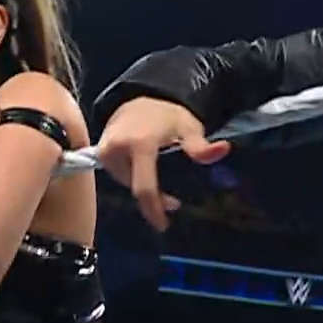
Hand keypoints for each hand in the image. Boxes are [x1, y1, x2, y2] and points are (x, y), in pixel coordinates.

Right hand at [95, 98, 230, 230]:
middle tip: (173, 202)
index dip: (154, 209)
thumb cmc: (166, 114)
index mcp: (140, 144)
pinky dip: (133, 178)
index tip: (163, 225)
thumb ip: (201, 145)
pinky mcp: (99, 153)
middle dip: (153, 200)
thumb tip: (223, 149)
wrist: (137, 98)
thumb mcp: (188, 126)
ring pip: (127, 183)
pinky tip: (145, 173)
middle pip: (136, 189)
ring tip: (160, 182)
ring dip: (144, 187)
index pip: (144, 188)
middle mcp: (117, 149)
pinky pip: (118, 175)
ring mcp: (105, 152)